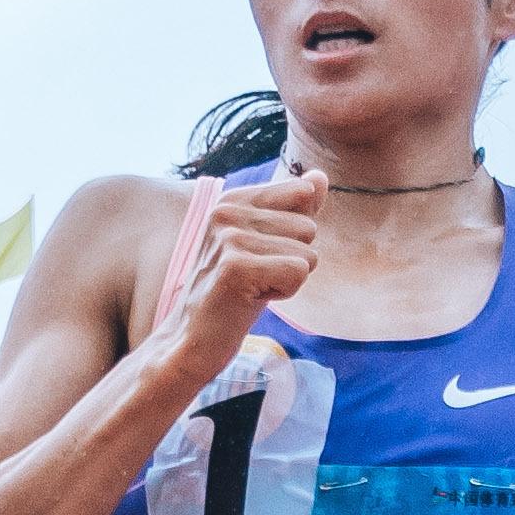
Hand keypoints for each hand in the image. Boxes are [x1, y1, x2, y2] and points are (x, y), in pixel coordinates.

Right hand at [162, 172, 320, 383]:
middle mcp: (226, 211)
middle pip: (309, 228)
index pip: (303, 193)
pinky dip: (283, 293)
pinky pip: (298, 273)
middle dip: (292, 261)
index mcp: (233, 199)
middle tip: (255, 279)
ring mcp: (229, 238)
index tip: (261, 256)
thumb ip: (294, 208)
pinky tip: (252, 300)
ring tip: (252, 289)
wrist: (192, 339)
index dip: (294, 235)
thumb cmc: (235, 292)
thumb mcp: (266, 244)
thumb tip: (321, 176)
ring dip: (287, 280)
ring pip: (307, 254)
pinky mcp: (235, 268)